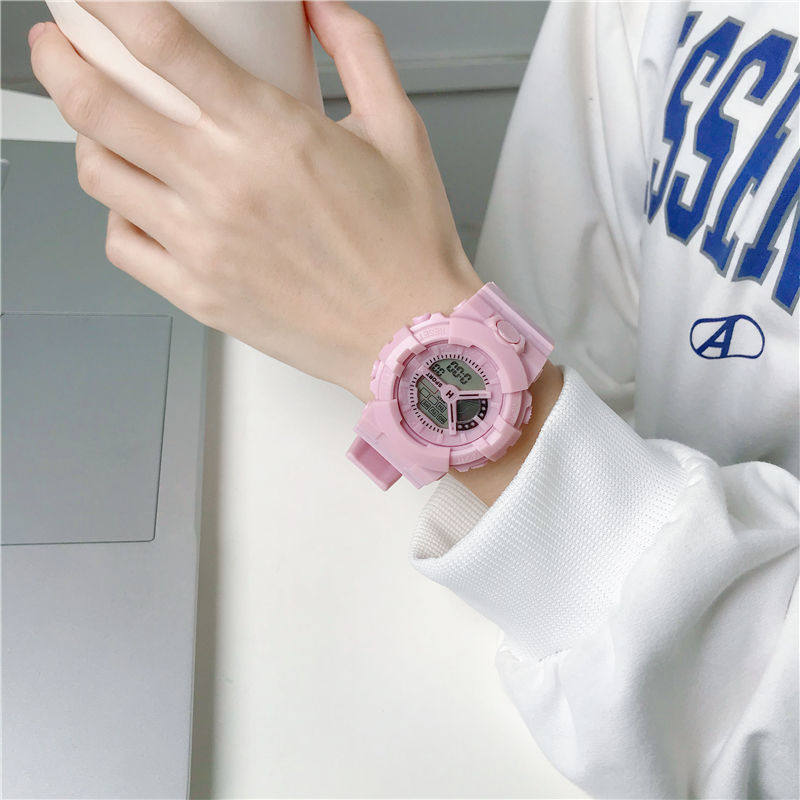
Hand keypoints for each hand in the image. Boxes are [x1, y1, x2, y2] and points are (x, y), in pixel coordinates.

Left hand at [28, 0, 482, 402]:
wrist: (411, 337)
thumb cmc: (407, 247)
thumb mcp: (400, 128)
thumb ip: (357, 48)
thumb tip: (315, 5)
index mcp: (272, 134)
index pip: (160, 42)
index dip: (107, 4)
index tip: (92, 0)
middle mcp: (224, 186)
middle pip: (96, 103)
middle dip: (58, 60)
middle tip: (59, 47)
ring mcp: (202, 244)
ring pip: (98, 172)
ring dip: (88, 138)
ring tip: (107, 130)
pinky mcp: (197, 293)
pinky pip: (121, 242)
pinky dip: (118, 213)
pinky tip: (143, 204)